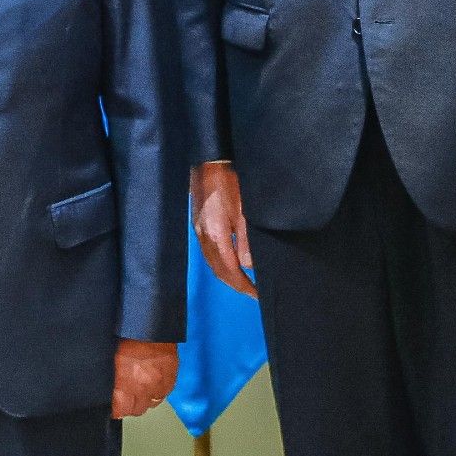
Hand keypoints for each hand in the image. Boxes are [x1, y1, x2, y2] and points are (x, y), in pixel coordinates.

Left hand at [111, 340, 177, 418]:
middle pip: (135, 409)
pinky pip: (163, 395)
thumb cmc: (127, 335)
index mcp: (126, 383)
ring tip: (136, 393)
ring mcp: (159, 385)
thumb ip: (109, 375)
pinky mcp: (170, 379)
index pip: (120, 409)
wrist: (150, 325)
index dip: (114, 409)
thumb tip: (105, 387)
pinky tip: (150, 386)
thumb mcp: (111, 357)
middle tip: (122, 400)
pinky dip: (156, 393)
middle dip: (128, 407)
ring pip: (150, 404)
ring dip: (142, 401)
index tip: (112, 408)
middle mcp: (144, 387)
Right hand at [191, 161, 255, 297]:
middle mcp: (204, 236)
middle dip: (236, 284)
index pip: (231, 270)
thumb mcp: (245, 213)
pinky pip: (208, 253)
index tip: (258, 294)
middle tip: (253, 293)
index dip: (244, 285)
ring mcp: (198, 230)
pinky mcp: (198, 224)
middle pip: (218, 270)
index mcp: (216, 234)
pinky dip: (220, 264)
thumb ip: (247, 242)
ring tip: (244, 282)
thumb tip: (250, 266)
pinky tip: (230, 264)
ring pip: (212, 263)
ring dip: (227, 276)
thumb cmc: (231, 183)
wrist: (210, 162)